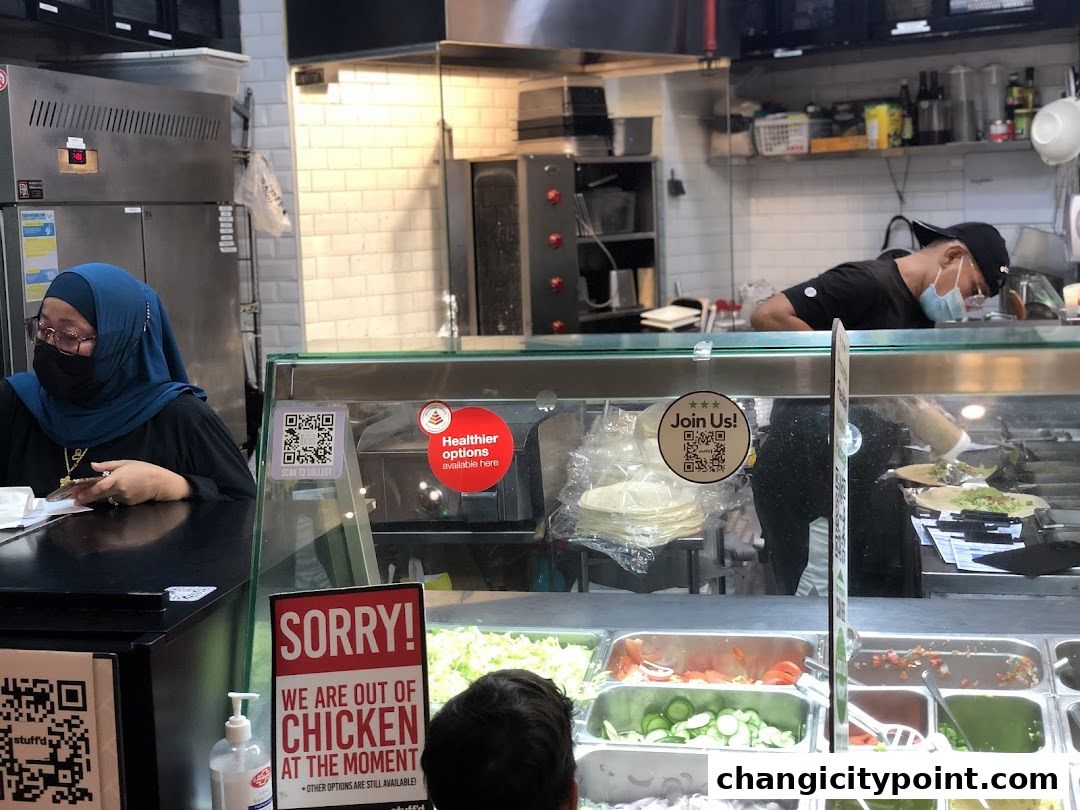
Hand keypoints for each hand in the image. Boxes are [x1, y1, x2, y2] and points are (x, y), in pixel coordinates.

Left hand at [73, 460, 193, 505]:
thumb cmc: (144, 469)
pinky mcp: (128, 503)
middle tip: (76, 499)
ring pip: (106, 499)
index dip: (84, 492)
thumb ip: (107, 465)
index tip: (75, 495)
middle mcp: (119, 490)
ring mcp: (123, 498)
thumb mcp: (125, 462)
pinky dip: (112, 498)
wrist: (160, 482)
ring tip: (91, 496)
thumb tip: (92, 466)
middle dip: (86, 498)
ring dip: (99, 497)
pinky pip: (116, 501)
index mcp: (117, 478)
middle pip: (98, 496)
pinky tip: (114, 494)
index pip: (97, 488)